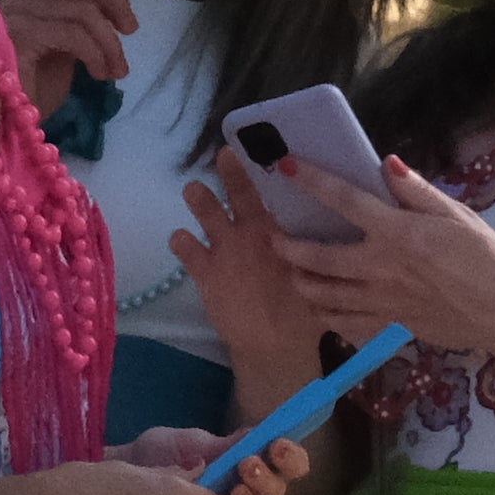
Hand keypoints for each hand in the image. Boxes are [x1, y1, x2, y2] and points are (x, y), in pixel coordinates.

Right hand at [0, 0, 135, 105]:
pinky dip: (97, 54)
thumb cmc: (33, 89)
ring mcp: (12, 11)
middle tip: (130, 30)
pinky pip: (73, 34)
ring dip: (110, 43)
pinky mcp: (17, 35)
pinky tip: (99, 74)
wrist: (6, 128)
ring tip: (116, 71)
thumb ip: (81, 15)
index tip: (124, 22)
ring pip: (83, 10)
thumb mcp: (66, 44)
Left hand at [121, 416, 314, 494]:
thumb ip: (223, 445)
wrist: (126, 475)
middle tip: (248, 465)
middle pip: (275, 494)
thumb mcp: (190, 443)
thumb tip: (256, 434)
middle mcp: (248, 494)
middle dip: (267, 479)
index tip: (278, 446)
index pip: (285, 465)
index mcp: (250, 465)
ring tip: (236, 491)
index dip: (290, 458)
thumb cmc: (161, 455)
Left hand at [166, 168, 328, 370]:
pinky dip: (182, 242)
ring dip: (199, 199)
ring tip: (192, 190)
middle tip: (223, 156)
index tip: (256, 149)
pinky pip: (186, 248)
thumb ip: (306, 252)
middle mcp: (253, 232)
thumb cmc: (304, 314)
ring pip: (207, 212)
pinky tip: (180, 239)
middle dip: (231, 171)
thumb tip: (307, 240)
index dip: (262, 168)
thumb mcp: (314, 275)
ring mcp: (226, 250)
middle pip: (240, 192)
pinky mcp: (206, 272)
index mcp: (282, 231)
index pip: (272, 191)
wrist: (276, 344)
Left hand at [261, 147, 494, 368]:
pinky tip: (320, 304)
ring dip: (300, 282)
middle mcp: (382, 268)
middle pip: (318, 257)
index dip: (312, 181)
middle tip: (274, 237)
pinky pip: (344, 323)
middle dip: (287, 246)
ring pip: (323, 295)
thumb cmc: (487, 257)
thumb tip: (385, 164)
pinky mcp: (389, 325)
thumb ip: (416, 191)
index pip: (344, 200)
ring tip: (292, 271)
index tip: (286, 167)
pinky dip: (325, 314)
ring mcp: (382, 301)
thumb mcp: (457, 214)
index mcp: (399, 233)